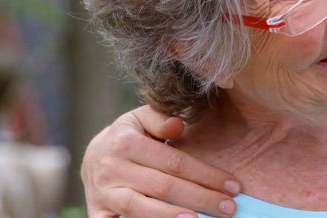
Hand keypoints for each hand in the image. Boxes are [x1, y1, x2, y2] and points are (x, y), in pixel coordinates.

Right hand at [81, 105, 240, 216]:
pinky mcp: (97, 212)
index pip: (175, 162)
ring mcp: (103, 193)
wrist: (93, 156)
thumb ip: (160, 118)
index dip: (206, 175)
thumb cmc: (129, 136)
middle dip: (200, 198)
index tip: (233, 185)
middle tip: (229, 208)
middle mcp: (112, 168)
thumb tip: (178, 124)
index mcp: (126, 142)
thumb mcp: (141, 118)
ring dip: (171, 216)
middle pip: (163, 187)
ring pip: (139, 208)